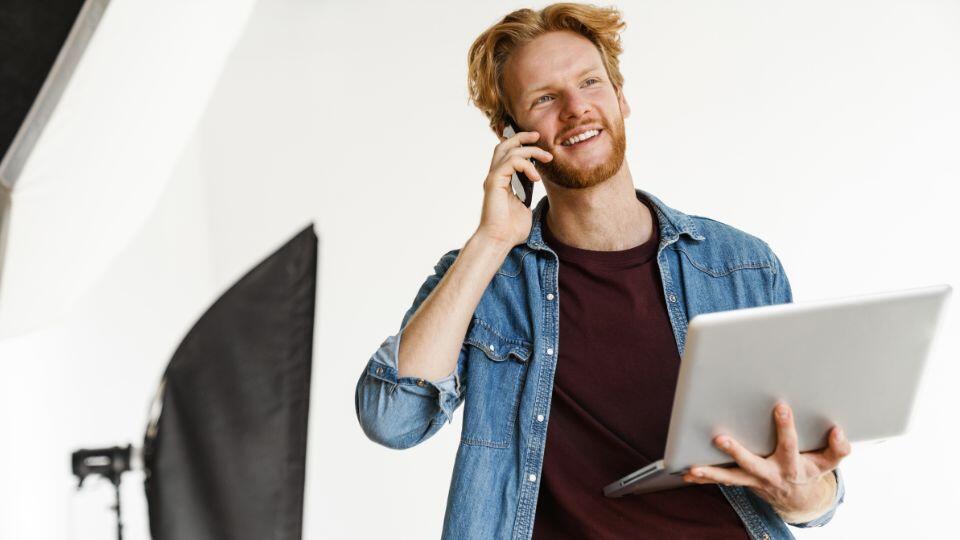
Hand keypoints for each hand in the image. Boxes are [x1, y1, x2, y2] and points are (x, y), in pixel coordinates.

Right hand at [475, 130, 552, 247]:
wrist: (499, 240)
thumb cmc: (511, 230)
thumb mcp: (525, 208)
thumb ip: (528, 195)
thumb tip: (537, 190)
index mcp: (501, 181)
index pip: (507, 154)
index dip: (521, 144)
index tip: (538, 143)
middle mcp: (495, 176)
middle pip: (504, 145)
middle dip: (522, 137)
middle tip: (538, 135)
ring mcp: (493, 178)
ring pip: (509, 150)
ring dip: (531, 151)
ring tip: (547, 159)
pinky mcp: (494, 182)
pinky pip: (511, 162)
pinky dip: (526, 165)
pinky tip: (535, 178)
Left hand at [682, 402, 850, 522]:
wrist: (796, 497)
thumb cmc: (808, 470)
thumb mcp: (827, 463)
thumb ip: (837, 448)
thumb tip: (838, 431)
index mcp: (791, 466)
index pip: (789, 444)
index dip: (786, 426)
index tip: (781, 407)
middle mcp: (769, 474)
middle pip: (751, 463)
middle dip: (736, 451)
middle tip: (720, 438)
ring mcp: (752, 480)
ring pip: (730, 477)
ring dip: (711, 471)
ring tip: (693, 467)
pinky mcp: (740, 481)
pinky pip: (720, 481)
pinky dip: (703, 477)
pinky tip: (686, 472)